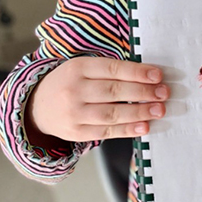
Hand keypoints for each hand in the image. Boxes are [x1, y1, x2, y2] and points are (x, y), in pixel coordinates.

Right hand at [25, 57, 168, 143]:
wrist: (37, 106)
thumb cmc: (69, 83)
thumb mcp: (82, 68)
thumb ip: (109, 71)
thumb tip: (147, 76)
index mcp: (77, 68)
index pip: (112, 69)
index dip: (137, 72)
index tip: (158, 75)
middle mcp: (74, 90)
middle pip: (114, 91)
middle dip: (143, 93)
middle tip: (164, 93)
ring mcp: (74, 113)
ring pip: (112, 113)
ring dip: (139, 112)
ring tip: (159, 110)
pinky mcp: (76, 132)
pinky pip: (106, 132)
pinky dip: (127, 130)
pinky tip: (144, 126)